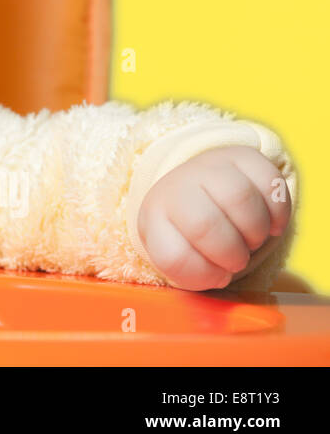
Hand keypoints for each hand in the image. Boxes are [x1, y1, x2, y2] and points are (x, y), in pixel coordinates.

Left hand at [137, 145, 290, 289]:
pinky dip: (278, 212)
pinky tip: (270, 222)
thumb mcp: (179, 254)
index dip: (204, 275)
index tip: (216, 273)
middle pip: (204, 225)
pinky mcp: (242, 156)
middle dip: (231, 254)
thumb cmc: (190, 233)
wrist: (198, 187)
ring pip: (238, 197)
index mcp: (154, 218)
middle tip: (237, 258)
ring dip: (255, 232)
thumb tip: (220, 276)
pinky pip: (269, 183)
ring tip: (251, 238)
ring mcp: (208, 167)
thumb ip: (193, 274)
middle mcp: (176, 187)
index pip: (174, 256)